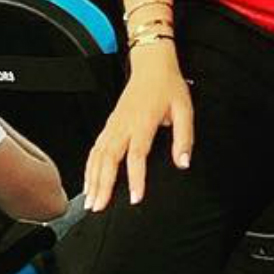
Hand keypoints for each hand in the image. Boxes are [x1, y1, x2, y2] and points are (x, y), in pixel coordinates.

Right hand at [84, 45, 192, 210]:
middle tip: (99, 207)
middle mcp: (123, 125)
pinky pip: (94, 148)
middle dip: (103, 185)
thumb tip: (183, 162)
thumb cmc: (168, 87)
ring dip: (92, 179)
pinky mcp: (108, 124)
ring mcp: (113, 124)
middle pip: (108, 159)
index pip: (136, 155)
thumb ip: (184, 137)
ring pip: (97, 155)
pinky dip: (89, 167)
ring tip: (91, 202)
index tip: (135, 198)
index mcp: (142, 122)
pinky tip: (88, 182)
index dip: (136, 178)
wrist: (151, 65)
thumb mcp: (185, 109)